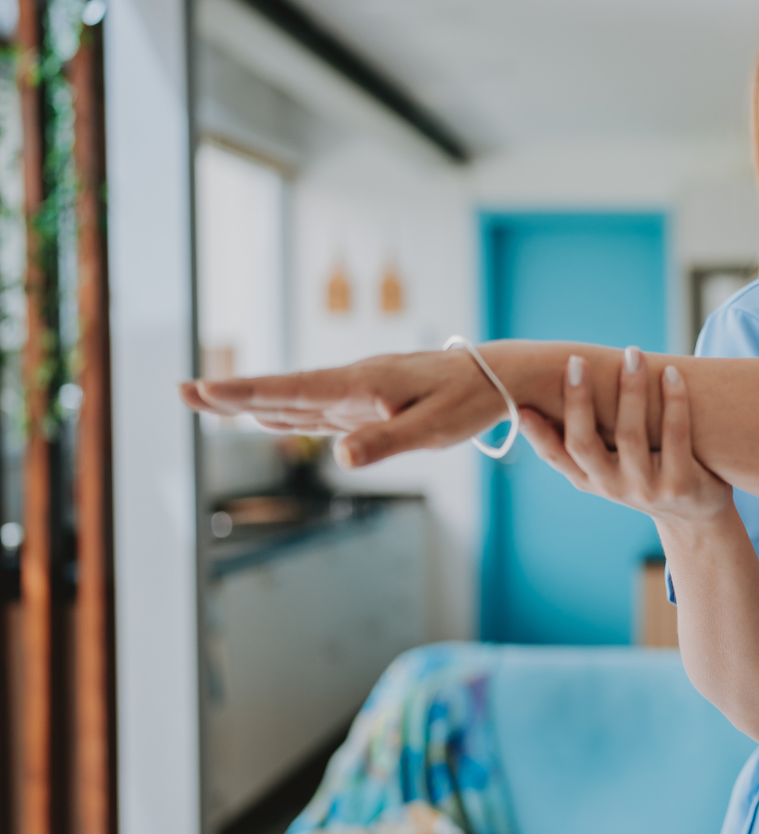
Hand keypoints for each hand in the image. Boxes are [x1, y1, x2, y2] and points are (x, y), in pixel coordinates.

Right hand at [179, 350, 504, 467]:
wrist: (501, 376)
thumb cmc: (471, 401)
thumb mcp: (433, 427)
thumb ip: (386, 441)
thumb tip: (339, 456)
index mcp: (362, 385)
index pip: (293, 390)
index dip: (245, 393)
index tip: (202, 390)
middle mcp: (354, 385)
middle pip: (282, 392)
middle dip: (233, 395)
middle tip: (182, 391)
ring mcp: (361, 393)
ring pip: (297, 400)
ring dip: (254, 402)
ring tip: (211, 402)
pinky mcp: (372, 402)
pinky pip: (320, 409)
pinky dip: (288, 411)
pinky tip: (271, 418)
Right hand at [520, 348, 734, 526]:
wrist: (695, 517)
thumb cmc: (644, 475)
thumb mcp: (609, 467)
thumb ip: (585, 441)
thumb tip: (538, 397)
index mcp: (589, 480)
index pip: (554, 456)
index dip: (536, 433)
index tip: (522, 403)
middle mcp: (611, 487)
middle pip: (583, 444)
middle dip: (578, 401)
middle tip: (577, 361)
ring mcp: (646, 488)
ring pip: (630, 435)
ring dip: (630, 390)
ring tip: (632, 353)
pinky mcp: (681, 484)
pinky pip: (675, 435)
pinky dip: (674, 401)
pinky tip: (672, 374)